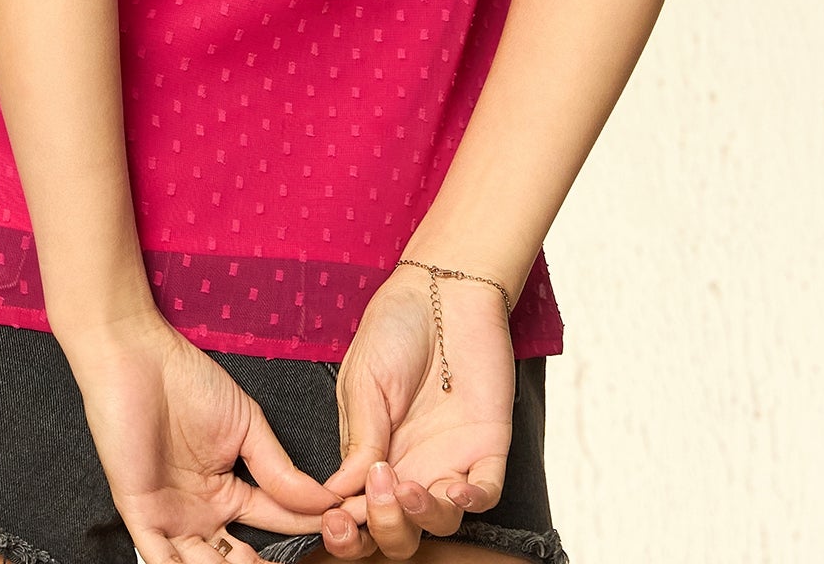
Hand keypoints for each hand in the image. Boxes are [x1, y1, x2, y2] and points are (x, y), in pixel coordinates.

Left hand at [60, 306, 342, 563]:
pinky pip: (161, 562)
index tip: (342, 531)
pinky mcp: (143, 518)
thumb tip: (325, 500)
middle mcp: (203, 514)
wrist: (139, 360)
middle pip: (241, 559)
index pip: (276, 521)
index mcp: (229, 492)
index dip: (308, 528)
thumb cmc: (187, 381)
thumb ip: (279, 469)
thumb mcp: (246, 426)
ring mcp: (173, 519)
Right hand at [317, 270, 517, 556]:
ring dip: (422, 518)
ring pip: (440, 523)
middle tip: (374, 496)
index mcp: (373, 455)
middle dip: (382, 530)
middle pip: (398, 533)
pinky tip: (456, 486)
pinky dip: (473, 501)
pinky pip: (487, 493)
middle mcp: (410, 467)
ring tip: (407, 487)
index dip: (345, 525)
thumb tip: (340, 492)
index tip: (335, 515)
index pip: (357, 512)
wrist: (444, 290)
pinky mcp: (487, 448)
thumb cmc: (396, 327)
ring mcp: (449, 460)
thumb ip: (358, 437)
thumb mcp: (363, 378)